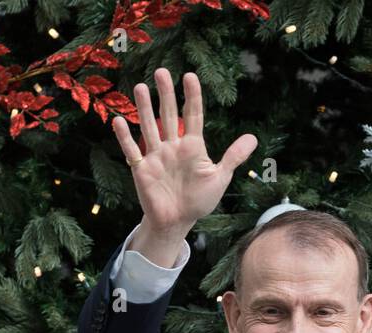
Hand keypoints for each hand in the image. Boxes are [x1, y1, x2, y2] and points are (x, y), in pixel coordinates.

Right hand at [111, 69, 257, 260]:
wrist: (178, 222)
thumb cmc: (199, 200)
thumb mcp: (219, 177)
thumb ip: (233, 157)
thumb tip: (253, 138)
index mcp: (192, 146)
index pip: (192, 115)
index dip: (191, 96)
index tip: (189, 76)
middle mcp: (172, 146)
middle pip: (168, 115)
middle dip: (165, 94)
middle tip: (161, 71)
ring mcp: (156, 156)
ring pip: (149, 127)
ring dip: (144, 108)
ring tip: (140, 87)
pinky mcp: (142, 169)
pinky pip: (132, 150)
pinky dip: (125, 137)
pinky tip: (118, 120)